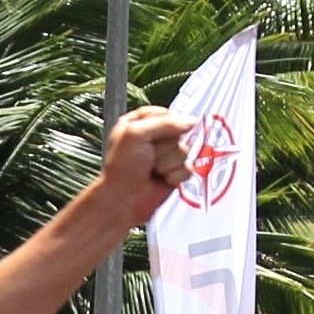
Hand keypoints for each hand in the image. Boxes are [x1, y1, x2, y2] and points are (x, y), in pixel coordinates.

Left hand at [96, 108, 192, 229]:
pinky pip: (188, 168)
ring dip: (168, 163)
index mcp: (140, 123)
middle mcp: (153, 139)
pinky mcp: (174, 173)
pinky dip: (175, 176)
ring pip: (184, 151)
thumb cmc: (122, 169)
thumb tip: (191, 121)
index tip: (154, 136)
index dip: (165, 124)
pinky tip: (162, 180)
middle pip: (178, 132)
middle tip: (149, 157)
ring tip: (153, 170)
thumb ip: (165, 123)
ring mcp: (165, 156)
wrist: (123, 201)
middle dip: (165, 147)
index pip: (167, 113)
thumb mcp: (137, 134)